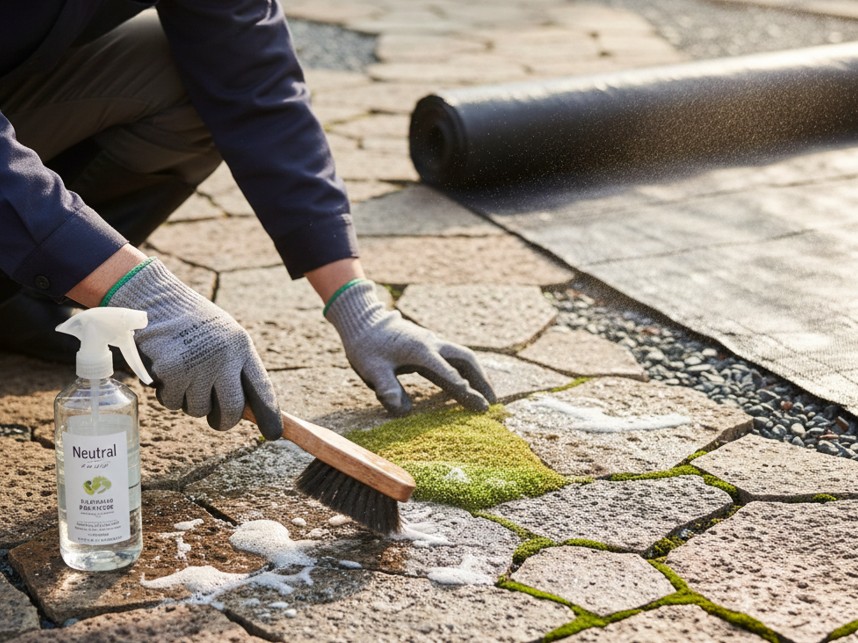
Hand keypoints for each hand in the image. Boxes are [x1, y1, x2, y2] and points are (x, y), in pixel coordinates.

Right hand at [104, 258, 281, 438]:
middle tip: (217, 421)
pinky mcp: (172, 372)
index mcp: (241, 347)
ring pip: (198, 410)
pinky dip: (166, 393)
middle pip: (233, 409)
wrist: (153, 298)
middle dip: (224, 421)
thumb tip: (245, 407)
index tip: (274, 433)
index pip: (262, 388)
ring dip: (188, 401)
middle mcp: (224, 358)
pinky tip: (164, 370)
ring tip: (182, 373)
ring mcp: (198, 365)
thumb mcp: (222, 336)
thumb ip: (234, 365)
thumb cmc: (189, 321)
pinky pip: (172, 402)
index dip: (270, 415)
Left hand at [325, 279, 495, 415]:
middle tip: (492, 402)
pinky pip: (454, 357)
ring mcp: (432, 342)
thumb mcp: (371, 370)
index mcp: (420, 351)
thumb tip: (403, 412)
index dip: (464, 390)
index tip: (479, 405)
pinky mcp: (429, 344)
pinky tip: (467, 384)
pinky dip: (465, 370)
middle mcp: (432, 344)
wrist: (362, 321)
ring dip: (478, 374)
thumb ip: (387, 389)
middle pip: (466, 359)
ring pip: (463, 356)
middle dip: (482, 380)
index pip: (448, 372)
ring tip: (487, 396)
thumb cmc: (365, 347)